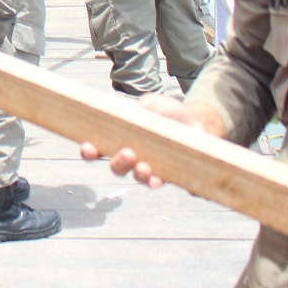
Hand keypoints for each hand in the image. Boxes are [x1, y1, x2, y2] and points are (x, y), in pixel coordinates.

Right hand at [79, 96, 215, 188]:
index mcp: (122, 138)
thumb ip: (148, 105)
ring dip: (138, 175)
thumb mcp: (158, 103)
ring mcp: (150, 168)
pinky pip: (160, 184)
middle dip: (118, 163)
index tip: (88, 147)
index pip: (99, 148)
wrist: (199, 124)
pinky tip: (158, 180)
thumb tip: (137, 110)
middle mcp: (133, 157)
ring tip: (144, 167)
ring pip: (137, 178)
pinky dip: (157, 183)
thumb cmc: (171, 114)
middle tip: (127, 153)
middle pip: (116, 167)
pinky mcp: (169, 176)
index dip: (90, 151)